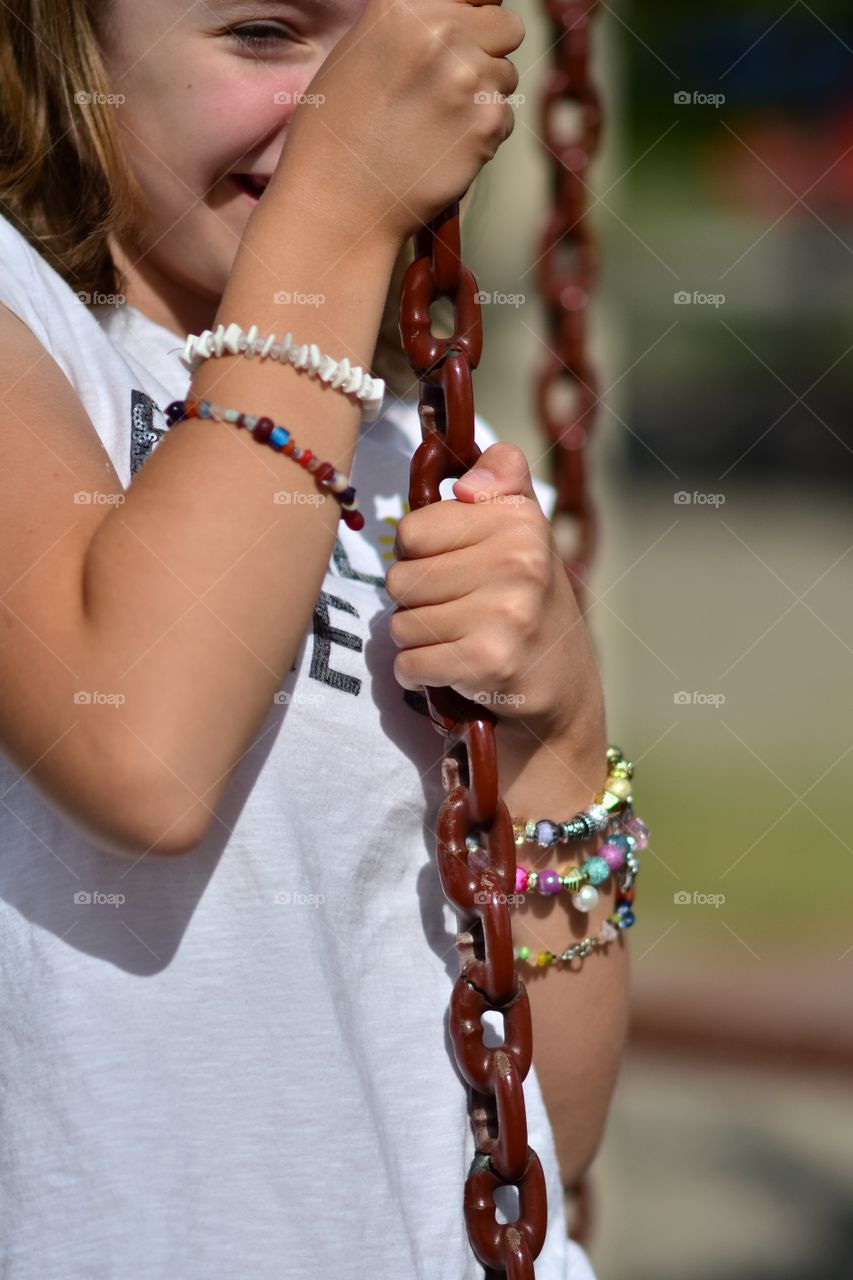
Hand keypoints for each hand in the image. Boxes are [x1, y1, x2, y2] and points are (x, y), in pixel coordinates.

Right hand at [276, 0, 525, 246]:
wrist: (337, 203)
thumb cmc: (336, 135)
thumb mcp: (359, 52)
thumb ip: (410, 27)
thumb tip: (456, 17)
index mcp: (403, 6)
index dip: (474, 15)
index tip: (467, 34)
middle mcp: (441, 33)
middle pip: (506, 28)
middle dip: (488, 53)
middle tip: (454, 86)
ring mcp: (468, 79)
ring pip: (507, 76)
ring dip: (485, 97)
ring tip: (439, 124)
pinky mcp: (485, 125)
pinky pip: (505, 118)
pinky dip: (484, 135)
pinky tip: (445, 149)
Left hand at [385, 441, 605, 747]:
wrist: (561, 682)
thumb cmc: (525, 598)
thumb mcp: (523, 527)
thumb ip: (502, 477)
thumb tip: (466, 483)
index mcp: (520, 520)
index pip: (411, 530)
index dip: (421, 552)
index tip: (455, 566)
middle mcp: (519, 562)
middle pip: (400, 579)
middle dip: (417, 600)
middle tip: (457, 611)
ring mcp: (507, 614)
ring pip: (400, 624)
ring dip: (418, 639)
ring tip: (456, 639)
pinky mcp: (489, 662)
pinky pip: (408, 664)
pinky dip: (418, 674)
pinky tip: (449, 669)